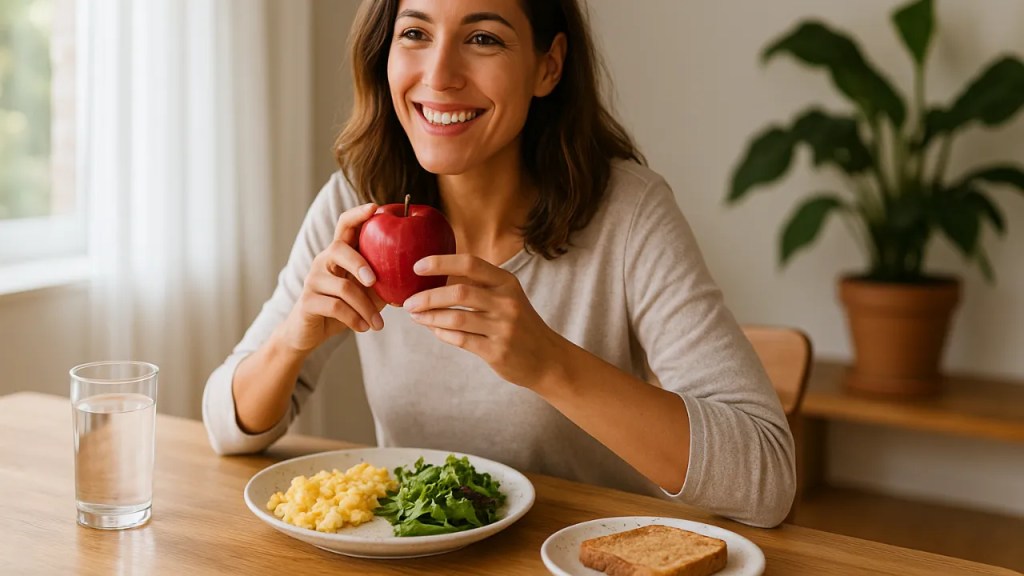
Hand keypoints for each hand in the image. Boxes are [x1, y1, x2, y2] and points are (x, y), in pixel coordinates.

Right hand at [278, 203, 386, 352]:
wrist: (310, 332)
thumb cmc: (343, 307)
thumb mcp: (367, 292)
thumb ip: (383, 281)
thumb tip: (414, 277)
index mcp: (339, 253)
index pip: (345, 225)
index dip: (358, 214)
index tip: (375, 207)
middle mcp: (323, 261)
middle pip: (339, 249)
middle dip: (359, 263)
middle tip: (374, 281)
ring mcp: (313, 280)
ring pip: (343, 287)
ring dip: (366, 308)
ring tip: (379, 324)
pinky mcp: (307, 301)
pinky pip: (335, 307)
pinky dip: (354, 319)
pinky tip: (364, 328)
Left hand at [402, 254, 565, 386]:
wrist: (548, 359)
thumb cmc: (520, 324)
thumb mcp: (507, 297)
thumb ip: (479, 286)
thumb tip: (435, 279)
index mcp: (507, 283)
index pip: (470, 264)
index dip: (441, 262)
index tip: (417, 267)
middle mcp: (507, 302)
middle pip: (459, 292)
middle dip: (428, 296)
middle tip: (408, 302)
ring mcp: (503, 328)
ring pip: (456, 318)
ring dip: (430, 317)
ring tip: (415, 316)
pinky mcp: (497, 352)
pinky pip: (461, 340)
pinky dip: (442, 333)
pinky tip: (434, 330)